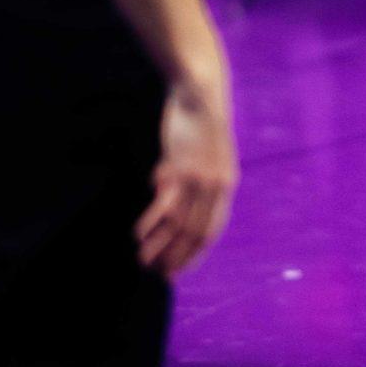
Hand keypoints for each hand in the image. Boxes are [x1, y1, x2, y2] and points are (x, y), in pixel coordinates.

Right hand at [135, 68, 236, 276]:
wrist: (201, 92)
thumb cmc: (201, 125)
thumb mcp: (207, 156)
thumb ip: (199, 182)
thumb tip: (180, 200)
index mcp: (226, 185)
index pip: (211, 231)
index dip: (194, 254)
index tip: (178, 270)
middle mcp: (216, 187)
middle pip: (194, 233)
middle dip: (176, 257)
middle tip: (158, 274)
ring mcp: (199, 178)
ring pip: (179, 223)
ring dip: (159, 246)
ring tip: (144, 262)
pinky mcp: (180, 167)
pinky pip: (165, 203)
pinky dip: (151, 222)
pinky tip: (139, 234)